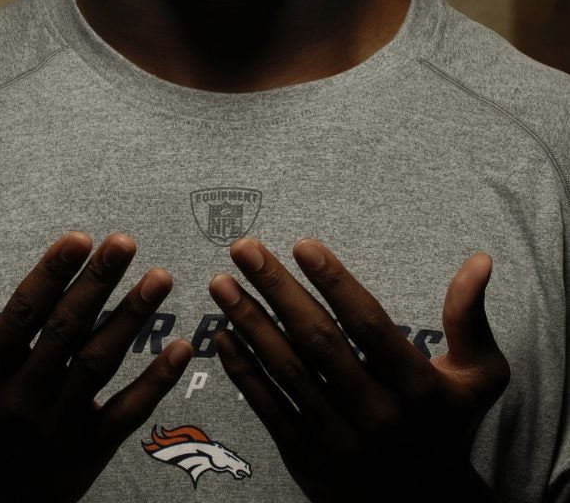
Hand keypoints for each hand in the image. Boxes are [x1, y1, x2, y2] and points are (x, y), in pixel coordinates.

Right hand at [0, 232, 191, 502]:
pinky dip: (156, 382)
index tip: (80, 237)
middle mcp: (21, 400)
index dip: (51, 274)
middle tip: (126, 241)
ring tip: (160, 277)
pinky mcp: (88, 449)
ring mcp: (58, 426)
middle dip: (98, 284)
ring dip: (133, 320)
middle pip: (66, 333)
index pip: (21, 315)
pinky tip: (182, 347)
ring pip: (99, 365)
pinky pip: (126, 413)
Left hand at [209, 238, 509, 502]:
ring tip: (221, 282)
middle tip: (244, 247)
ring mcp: (337, 437)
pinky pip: (268, 408)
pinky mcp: (306, 457)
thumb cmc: (446, 425)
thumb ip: (470, 317)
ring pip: (286, 371)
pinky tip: (223, 333)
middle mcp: (374, 412)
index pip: (368, 324)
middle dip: (276, 289)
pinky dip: (243, 370)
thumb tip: (480, 260)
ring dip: (249, 322)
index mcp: (415, 386)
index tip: (302, 243)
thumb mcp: (479, 378)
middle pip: (318, 341)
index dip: (334, 281)